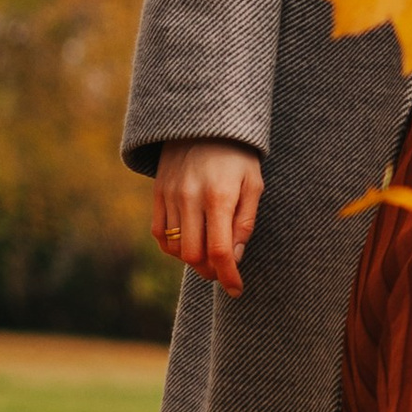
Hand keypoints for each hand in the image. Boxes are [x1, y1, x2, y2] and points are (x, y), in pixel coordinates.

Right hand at [151, 140, 264, 295]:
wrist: (204, 121)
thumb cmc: (238, 155)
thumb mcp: (254, 184)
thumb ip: (245, 223)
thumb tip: (235, 258)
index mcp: (220, 196)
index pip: (220, 251)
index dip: (228, 276)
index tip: (236, 290)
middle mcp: (191, 198)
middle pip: (194, 255)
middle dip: (210, 271)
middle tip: (223, 271)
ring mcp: (170, 196)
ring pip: (175, 248)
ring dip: (192, 261)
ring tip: (208, 255)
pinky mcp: (157, 194)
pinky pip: (159, 234)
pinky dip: (172, 247)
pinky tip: (188, 243)